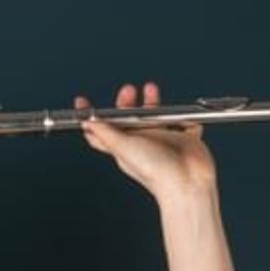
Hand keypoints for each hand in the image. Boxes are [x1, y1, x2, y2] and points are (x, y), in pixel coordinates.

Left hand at [76, 81, 216, 203]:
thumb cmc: (154, 170)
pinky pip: (184, 123)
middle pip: (128, 118)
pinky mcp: (183, 138)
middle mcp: (141, 142)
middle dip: (126, 102)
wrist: (187, 181)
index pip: (101, 132)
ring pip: (155, 115)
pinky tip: (182, 118)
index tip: (82, 102)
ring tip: (151, 89)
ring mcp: (162, 140)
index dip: (90, 118)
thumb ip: (105, 133)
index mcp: (123, 146)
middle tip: (128, 90)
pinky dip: (185, 118)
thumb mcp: (122, 147)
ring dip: (152, 101)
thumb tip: (85, 122)